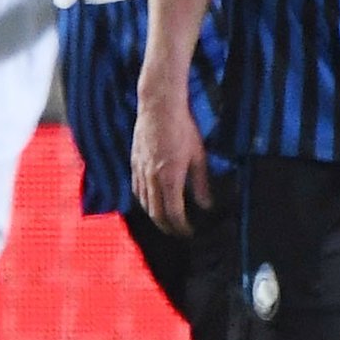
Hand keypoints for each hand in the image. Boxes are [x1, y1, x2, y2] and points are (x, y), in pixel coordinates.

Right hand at [132, 90, 210, 236]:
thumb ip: (200, 183)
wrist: (159, 107)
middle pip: (155, 212)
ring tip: (165, 220)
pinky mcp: (134, 161)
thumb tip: (206, 204)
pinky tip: (150, 199)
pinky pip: (136, 188)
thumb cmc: (182, 128)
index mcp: (169, 178)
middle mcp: (151, 177)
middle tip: (177, 232)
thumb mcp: (198, 156)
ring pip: (143, 202)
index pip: (173, 213)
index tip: (189, 232)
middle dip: (167, 226)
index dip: (181, 227)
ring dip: (154, 215)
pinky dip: (143, 199)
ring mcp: (140, 170)